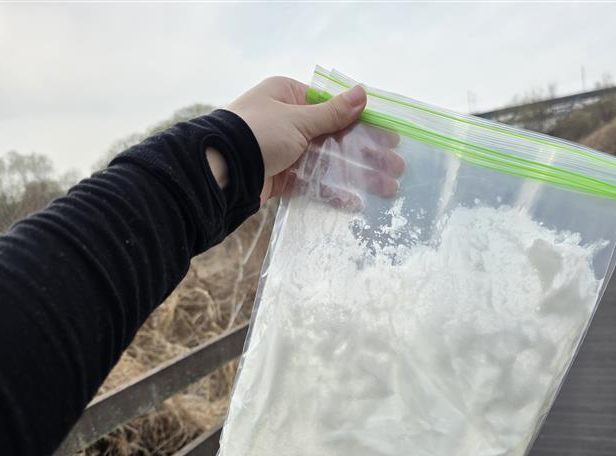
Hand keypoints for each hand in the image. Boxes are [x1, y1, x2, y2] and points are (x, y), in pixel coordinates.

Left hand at [222, 77, 403, 204]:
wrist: (218, 172)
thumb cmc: (257, 134)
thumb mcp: (297, 119)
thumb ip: (332, 112)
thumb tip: (362, 92)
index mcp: (287, 96)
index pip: (333, 107)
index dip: (363, 122)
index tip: (390, 136)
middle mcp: (286, 121)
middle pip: (335, 137)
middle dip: (367, 153)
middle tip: (397, 167)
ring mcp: (284, 151)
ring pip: (328, 161)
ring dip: (356, 174)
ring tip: (387, 187)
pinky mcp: (280, 178)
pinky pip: (312, 182)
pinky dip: (332, 190)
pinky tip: (355, 201)